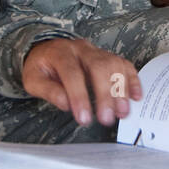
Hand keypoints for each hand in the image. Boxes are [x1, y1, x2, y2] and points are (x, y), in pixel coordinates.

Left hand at [22, 38, 142, 127]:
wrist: (47, 50)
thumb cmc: (42, 68)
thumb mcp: (33, 80)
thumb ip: (49, 91)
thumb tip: (66, 104)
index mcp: (60, 53)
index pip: (72, 73)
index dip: (79, 96)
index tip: (84, 118)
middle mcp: (81, 49)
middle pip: (99, 66)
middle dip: (105, 94)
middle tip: (107, 118)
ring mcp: (97, 51)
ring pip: (115, 63)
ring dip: (122, 89)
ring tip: (123, 112)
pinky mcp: (108, 57)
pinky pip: (125, 64)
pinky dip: (133, 80)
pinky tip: (136, 96)